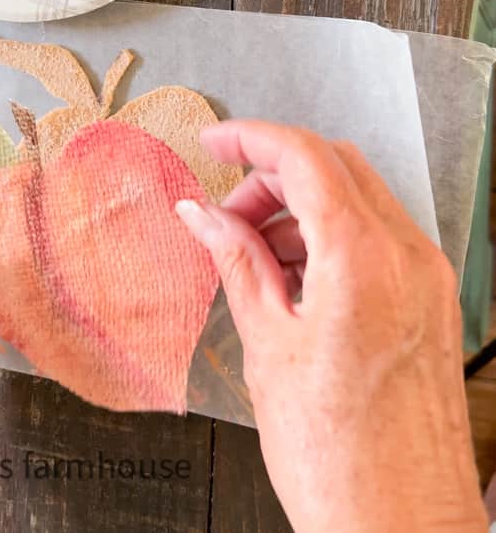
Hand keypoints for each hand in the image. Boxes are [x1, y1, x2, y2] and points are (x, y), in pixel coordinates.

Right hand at [177, 121, 486, 532]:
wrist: (402, 529)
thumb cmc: (338, 460)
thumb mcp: (268, 347)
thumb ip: (236, 262)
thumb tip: (201, 214)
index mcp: (363, 259)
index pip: (305, 157)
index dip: (251, 138)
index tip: (214, 142)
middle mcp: (407, 255)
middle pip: (335, 166)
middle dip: (273, 174)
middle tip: (228, 213)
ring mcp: (426, 276)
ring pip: (358, 197)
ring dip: (301, 206)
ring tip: (254, 253)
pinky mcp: (430, 299)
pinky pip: (377, 235)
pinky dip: (330, 235)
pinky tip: (292, 276)